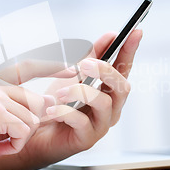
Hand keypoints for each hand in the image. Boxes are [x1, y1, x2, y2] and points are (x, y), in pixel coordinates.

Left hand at [0, 29, 142, 169]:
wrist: (33, 131)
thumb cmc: (56, 103)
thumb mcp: (72, 74)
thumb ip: (92, 56)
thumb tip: (111, 36)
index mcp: (109, 90)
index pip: (124, 67)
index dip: (130, 50)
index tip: (136, 31)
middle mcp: (111, 108)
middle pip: (122, 86)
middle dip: (105, 71)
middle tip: (86, 64)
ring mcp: (101, 124)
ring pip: (104, 103)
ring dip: (81, 92)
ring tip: (58, 92)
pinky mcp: (87, 139)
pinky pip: (82, 122)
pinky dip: (65, 112)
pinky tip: (52, 109)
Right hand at [0, 74, 48, 169]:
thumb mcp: (2, 118)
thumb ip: (23, 105)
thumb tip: (52, 98)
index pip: (28, 67)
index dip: (52, 67)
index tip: (72, 70)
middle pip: (38, 101)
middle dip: (29, 125)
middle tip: (2, 136)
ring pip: (34, 118)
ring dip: (21, 137)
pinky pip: (25, 130)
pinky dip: (15, 145)